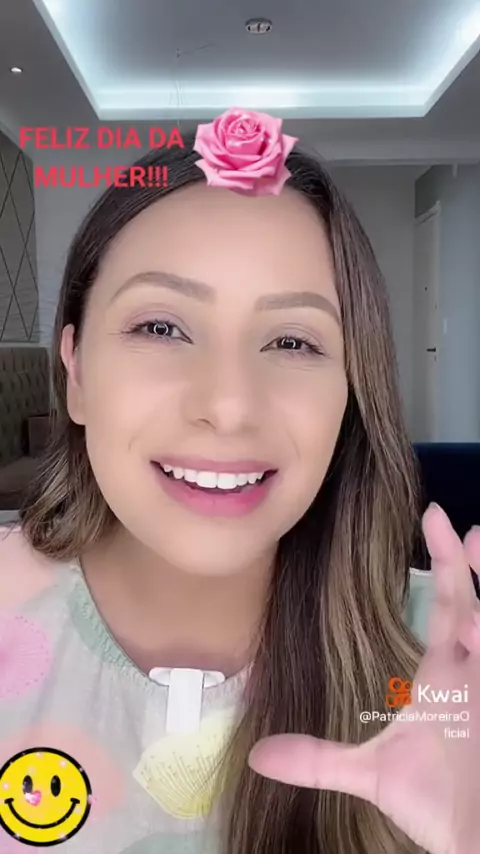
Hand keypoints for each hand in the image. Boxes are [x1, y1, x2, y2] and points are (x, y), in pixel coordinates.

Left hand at [249, 505, 479, 853]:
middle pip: (474, 600)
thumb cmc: (434, 799)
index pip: (451, 601)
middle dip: (470, 562)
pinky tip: (479, 628)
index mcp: (444, 670)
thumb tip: (256, 757)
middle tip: (460, 524)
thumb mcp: (371, 772)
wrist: (467, 837)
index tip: (433, 517)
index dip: (446, 560)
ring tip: (476, 560)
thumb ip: (316, 759)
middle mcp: (471, 668)